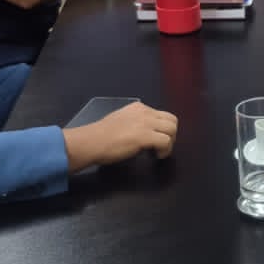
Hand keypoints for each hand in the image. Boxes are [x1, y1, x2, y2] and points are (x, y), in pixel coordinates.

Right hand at [62, 102, 177, 172]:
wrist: (91, 141)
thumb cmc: (101, 136)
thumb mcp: (120, 120)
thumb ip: (134, 122)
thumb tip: (144, 132)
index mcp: (138, 107)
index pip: (162, 115)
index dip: (162, 129)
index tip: (155, 140)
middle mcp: (144, 112)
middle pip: (172, 120)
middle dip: (171, 135)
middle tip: (161, 147)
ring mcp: (145, 123)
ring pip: (172, 130)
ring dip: (170, 143)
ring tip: (159, 152)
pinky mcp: (145, 136)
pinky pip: (166, 142)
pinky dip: (165, 151)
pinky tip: (156, 156)